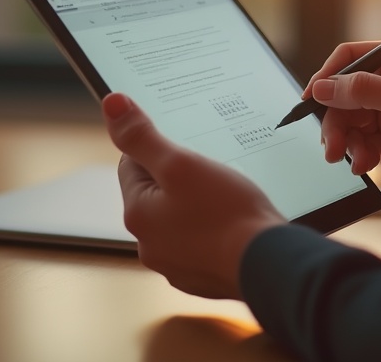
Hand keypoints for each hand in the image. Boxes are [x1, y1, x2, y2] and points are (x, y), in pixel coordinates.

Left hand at [102, 93, 285, 298]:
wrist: (269, 264)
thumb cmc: (227, 213)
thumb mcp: (181, 164)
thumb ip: (143, 136)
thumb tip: (112, 104)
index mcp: (138, 215)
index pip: (132, 165)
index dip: (160, 149)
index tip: (187, 148)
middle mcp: (150, 245)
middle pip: (157, 194)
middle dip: (180, 179)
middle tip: (211, 170)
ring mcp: (177, 264)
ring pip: (181, 218)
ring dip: (198, 204)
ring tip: (226, 195)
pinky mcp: (203, 275)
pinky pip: (202, 241)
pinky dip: (215, 229)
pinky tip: (235, 221)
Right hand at [303, 42, 380, 191]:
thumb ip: (365, 91)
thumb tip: (325, 87)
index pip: (352, 58)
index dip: (327, 77)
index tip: (311, 99)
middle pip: (345, 96)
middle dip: (336, 121)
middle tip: (331, 146)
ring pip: (351, 122)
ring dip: (346, 141)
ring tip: (351, 159)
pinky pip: (363, 142)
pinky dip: (359, 154)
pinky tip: (366, 165)